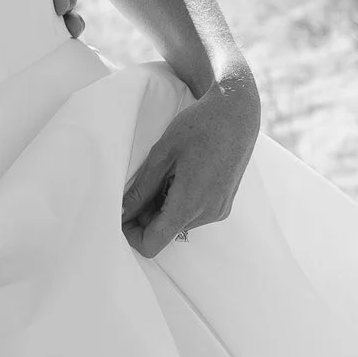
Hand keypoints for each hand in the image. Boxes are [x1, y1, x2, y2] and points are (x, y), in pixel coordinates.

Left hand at [121, 76, 260, 258]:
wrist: (237, 112)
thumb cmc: (199, 127)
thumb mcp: (162, 155)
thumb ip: (140, 190)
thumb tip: (121, 213)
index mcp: (190, 204)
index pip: (152, 244)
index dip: (131, 233)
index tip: (123, 212)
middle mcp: (208, 214)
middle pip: (164, 233)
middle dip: (146, 216)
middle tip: (142, 184)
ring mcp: (219, 210)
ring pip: (178, 223)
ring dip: (163, 207)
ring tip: (166, 174)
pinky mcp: (224, 204)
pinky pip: (194, 215)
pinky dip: (179, 202)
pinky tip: (181, 175)